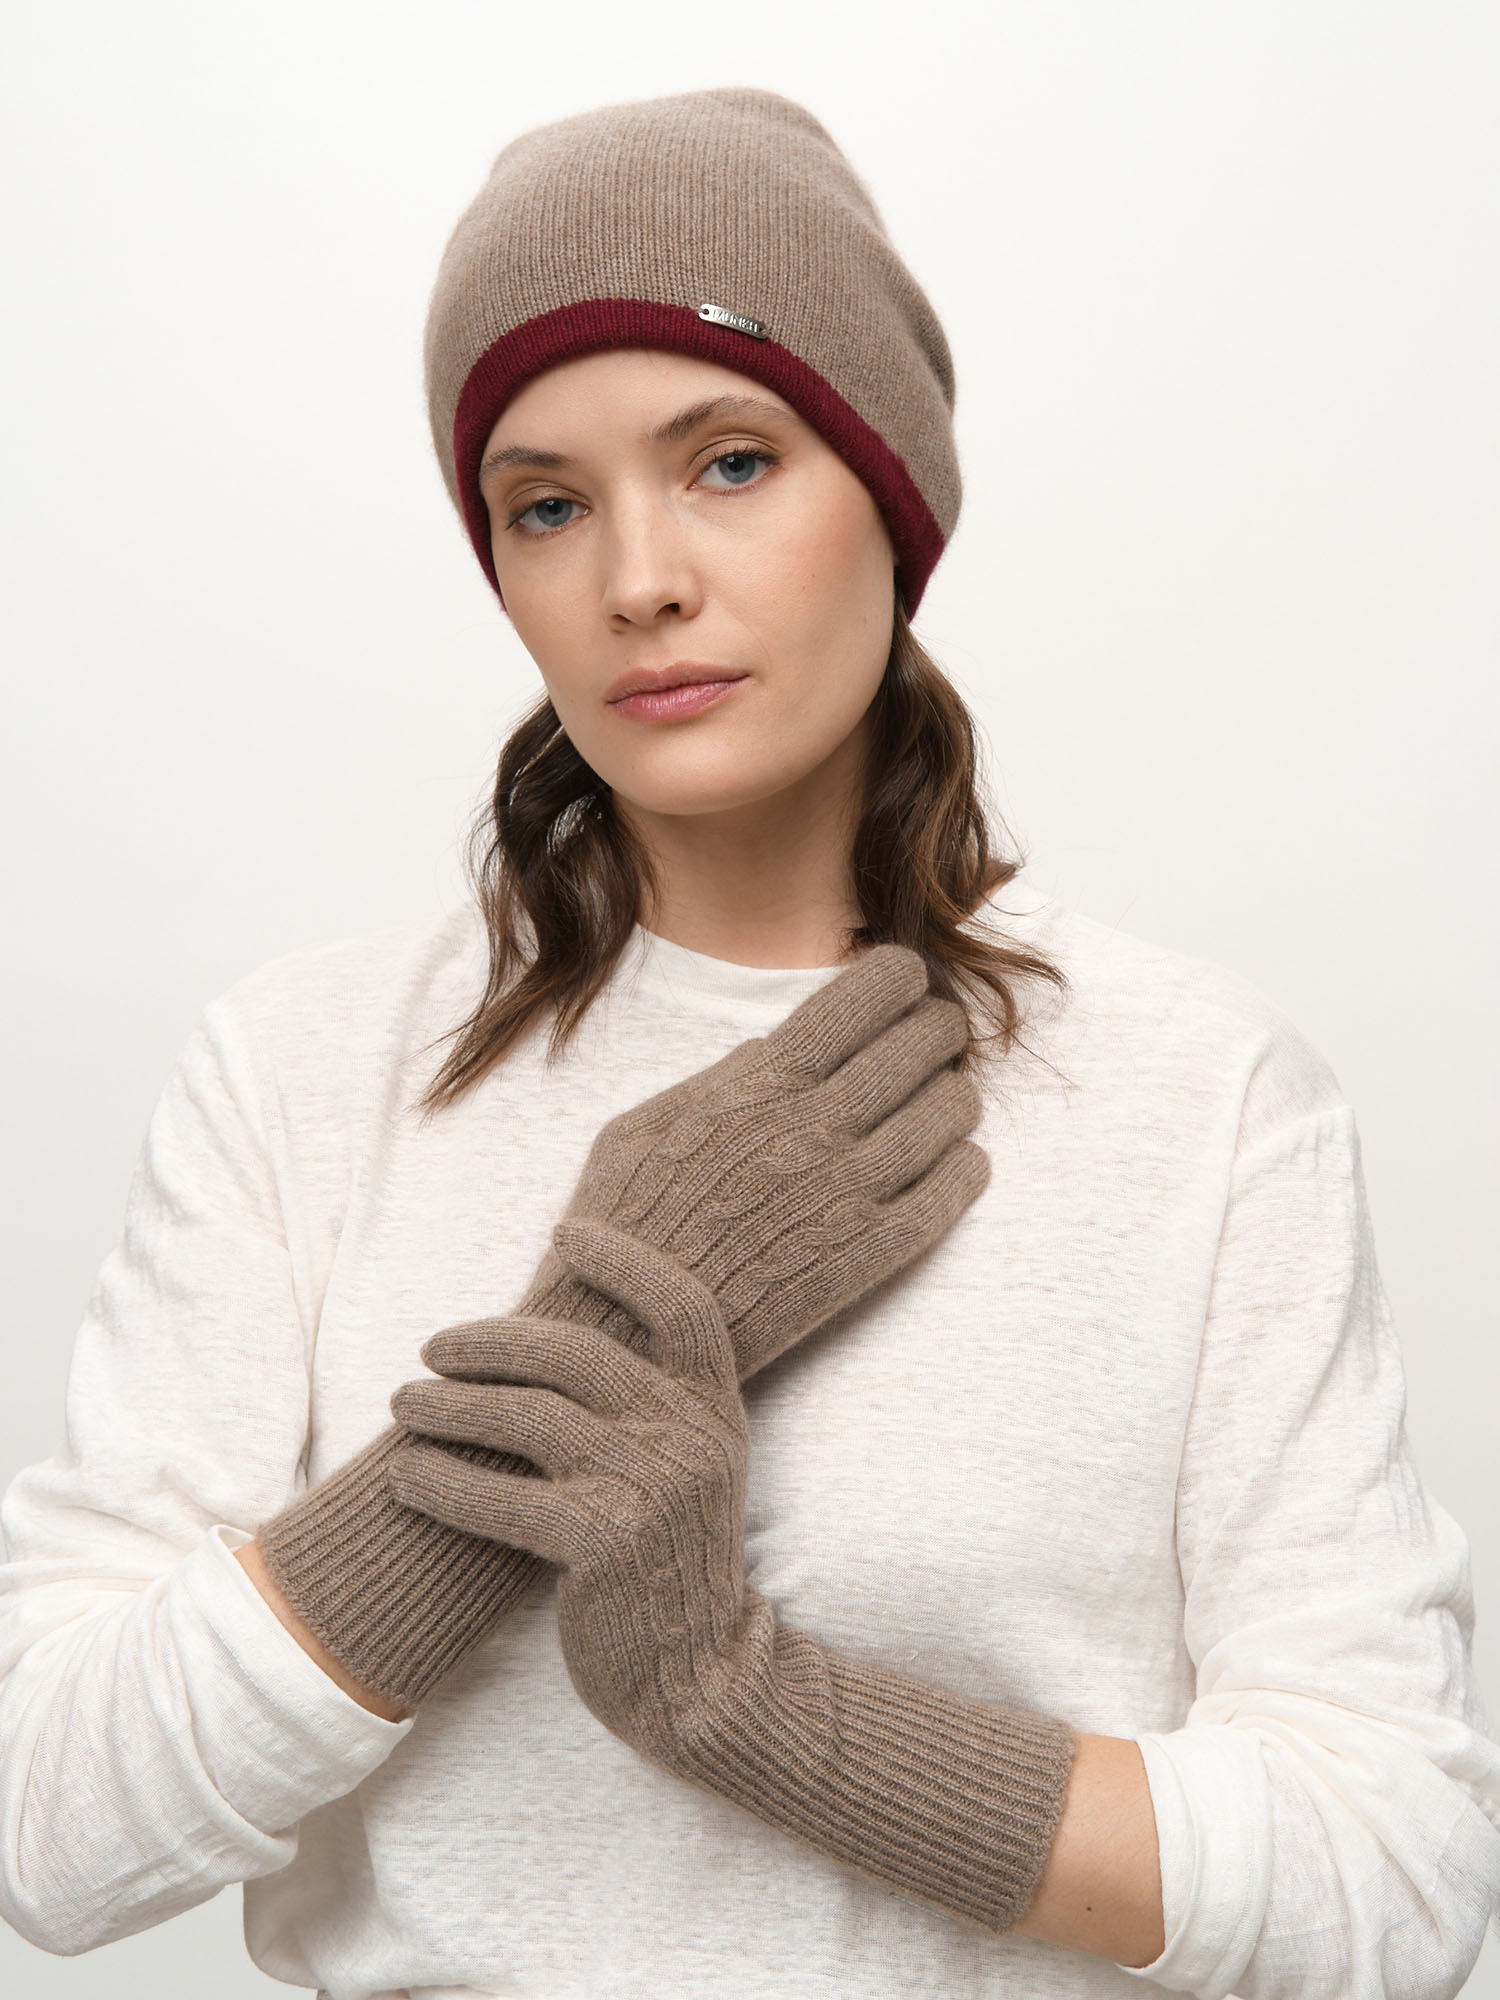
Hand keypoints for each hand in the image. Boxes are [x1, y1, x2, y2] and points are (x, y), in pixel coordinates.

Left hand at [388, 1218, 760, 1771]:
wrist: (701, 1676)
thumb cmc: (671, 1565)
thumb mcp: (688, 1471)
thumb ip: (645, 1408)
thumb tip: (546, 1342)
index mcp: (715, 1410)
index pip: (682, 1306)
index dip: (625, 1261)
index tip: (565, 1231)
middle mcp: (689, 1437)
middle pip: (576, 1352)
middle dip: (491, 1340)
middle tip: (432, 1346)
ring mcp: (648, 1489)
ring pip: (527, 1417)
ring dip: (449, 1405)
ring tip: (401, 1404)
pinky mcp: (602, 1545)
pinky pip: (501, 1497)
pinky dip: (442, 1482)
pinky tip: (404, 1477)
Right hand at [493, 940, 990, 1381]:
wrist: (631, 1330)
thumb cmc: (624, 1224)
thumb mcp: (649, 1124)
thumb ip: (718, 1080)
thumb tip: (768, 1048)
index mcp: (765, 1081)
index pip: (868, 995)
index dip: (901, 978)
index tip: (905, 984)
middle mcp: (819, 1124)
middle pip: (922, 1046)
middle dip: (939, 1031)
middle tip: (939, 1036)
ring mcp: (851, 1189)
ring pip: (948, 1114)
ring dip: (956, 1096)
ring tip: (947, 1098)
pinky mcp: (871, 1253)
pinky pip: (950, 1192)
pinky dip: (966, 1166)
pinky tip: (959, 1159)